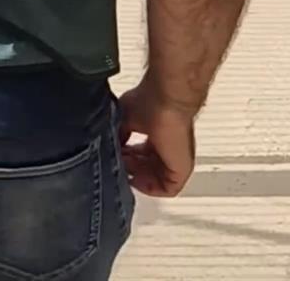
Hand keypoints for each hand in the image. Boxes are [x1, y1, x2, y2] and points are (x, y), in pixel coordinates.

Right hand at [117, 82, 197, 196]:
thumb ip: (117, 135)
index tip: (113, 160)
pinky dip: (150, 189)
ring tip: (125, 173)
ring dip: (138, 180)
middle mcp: (166, 147)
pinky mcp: (182, 168)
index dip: (125, 160)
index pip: (141, 155)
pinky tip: (137, 181)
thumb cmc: (149, 101)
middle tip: (117, 166)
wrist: (164, 101)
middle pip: (147, 169)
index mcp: (154, 135)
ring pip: (156, 180)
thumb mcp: (123, 118)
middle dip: (129, 170)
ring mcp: (175, 159)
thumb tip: (107, 144)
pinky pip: (168, 189)